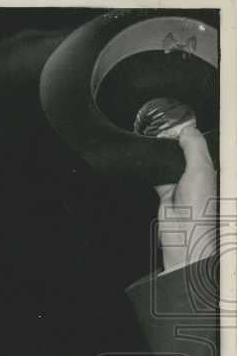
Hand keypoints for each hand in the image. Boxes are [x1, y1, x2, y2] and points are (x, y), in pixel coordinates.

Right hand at [155, 126, 216, 271]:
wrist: (183, 233)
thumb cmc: (199, 207)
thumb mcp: (200, 169)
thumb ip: (193, 148)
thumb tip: (186, 129)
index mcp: (210, 167)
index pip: (200, 144)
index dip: (190, 133)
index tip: (178, 122)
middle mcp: (196, 173)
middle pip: (184, 151)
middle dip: (175, 142)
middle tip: (162, 128)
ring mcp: (179, 183)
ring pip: (170, 162)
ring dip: (162, 155)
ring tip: (153, 141)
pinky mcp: (165, 192)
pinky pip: (157, 175)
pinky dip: (151, 169)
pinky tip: (146, 162)